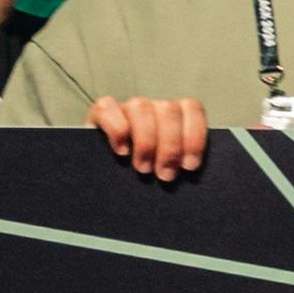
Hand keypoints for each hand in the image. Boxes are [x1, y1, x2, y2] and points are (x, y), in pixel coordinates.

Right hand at [91, 94, 209, 183]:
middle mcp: (152, 108)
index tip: (189, 165)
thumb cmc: (146, 178)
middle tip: (165, 175)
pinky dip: (116, 128)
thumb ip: (182, 163)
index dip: (194, 135)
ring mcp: (125, 109)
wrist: (109, 186)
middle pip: (169, 109)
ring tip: (144, 169)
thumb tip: (192, 168)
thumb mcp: (168, 170)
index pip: (191, 108)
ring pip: (141, 106)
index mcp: (174, 116)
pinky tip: (122, 151)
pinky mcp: (99, 115)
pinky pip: (106, 107)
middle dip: (170, 146)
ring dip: (145, 141)